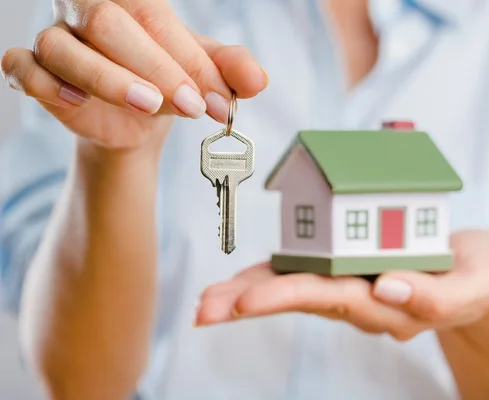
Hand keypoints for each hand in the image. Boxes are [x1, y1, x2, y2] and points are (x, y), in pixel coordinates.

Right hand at [1, 0, 266, 150]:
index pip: (156, 17)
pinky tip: (75, 100)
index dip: (188, 61)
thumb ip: (230, 71)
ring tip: (149, 104)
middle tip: (193, 106)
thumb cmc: (166, 82)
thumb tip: (258, 79)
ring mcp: (56, 39)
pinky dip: (46, 84)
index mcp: (132, 2)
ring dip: (111, 80)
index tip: (219, 100)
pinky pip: (23, 68)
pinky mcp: (32, 69)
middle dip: (157, 69)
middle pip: (110, 25)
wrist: (137, 118)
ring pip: (66, 49)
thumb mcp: (202, 75)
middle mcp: (88, 11)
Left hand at [195, 230, 488, 340]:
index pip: (334, 299)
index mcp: (390, 302)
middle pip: (302, 298)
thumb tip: (389, 290)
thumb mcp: (478, 284)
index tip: (248, 303)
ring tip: (206, 302)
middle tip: (205, 309)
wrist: (477, 272)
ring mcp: (353, 286)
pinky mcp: (349, 269)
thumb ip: (440, 296)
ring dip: (250, 293)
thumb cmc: (479, 275)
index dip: (289, 296)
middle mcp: (363, 298)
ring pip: (296, 289)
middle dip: (252, 302)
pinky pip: (306, 273)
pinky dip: (271, 276)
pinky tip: (241, 283)